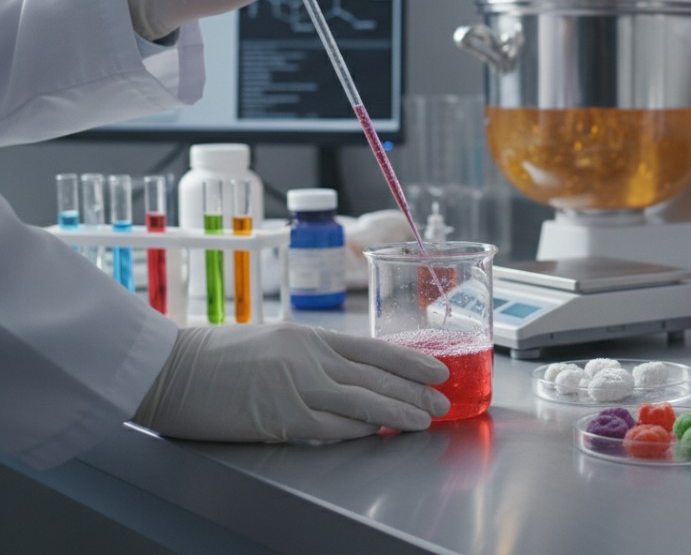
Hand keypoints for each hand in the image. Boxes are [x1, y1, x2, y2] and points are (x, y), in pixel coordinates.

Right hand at [133, 323, 450, 441]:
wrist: (169, 368)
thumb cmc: (214, 355)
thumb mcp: (273, 341)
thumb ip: (311, 356)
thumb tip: (347, 375)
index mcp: (310, 336)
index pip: (374, 349)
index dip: (410, 362)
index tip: (436, 370)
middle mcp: (311, 358)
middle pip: (377, 376)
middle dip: (415, 390)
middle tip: (442, 401)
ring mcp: (299, 387)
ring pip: (364, 401)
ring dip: (399, 412)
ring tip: (426, 420)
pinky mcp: (283, 418)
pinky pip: (333, 427)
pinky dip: (360, 430)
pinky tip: (380, 432)